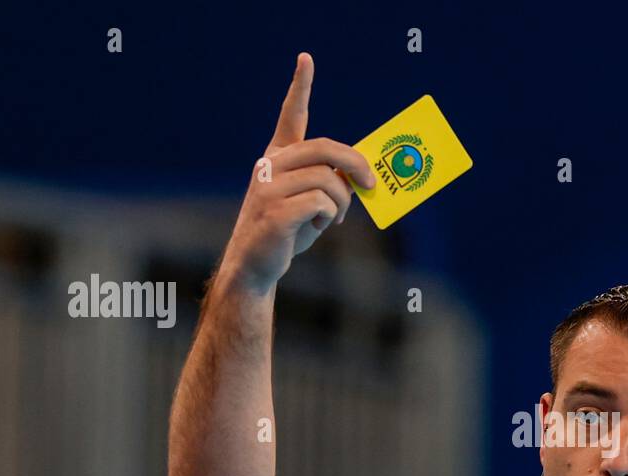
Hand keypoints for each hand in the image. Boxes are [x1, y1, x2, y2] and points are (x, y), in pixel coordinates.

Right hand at [219, 52, 375, 291]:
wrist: (255, 264)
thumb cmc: (287, 230)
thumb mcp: (311, 201)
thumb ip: (330, 182)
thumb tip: (364, 175)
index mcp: (277, 158)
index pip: (291, 116)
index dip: (299, 87)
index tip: (306, 58)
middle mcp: (270, 166)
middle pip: (325, 149)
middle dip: (355, 164)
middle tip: (372, 184)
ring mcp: (269, 188)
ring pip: (328, 180)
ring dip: (341, 202)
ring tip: (333, 218)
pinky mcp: (275, 212)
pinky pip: (320, 203)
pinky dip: (329, 216)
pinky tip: (319, 226)